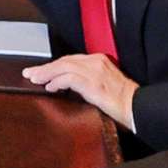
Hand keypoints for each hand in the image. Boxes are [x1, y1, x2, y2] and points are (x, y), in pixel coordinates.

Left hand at [23, 53, 138, 127]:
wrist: (137, 106)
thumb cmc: (123, 100)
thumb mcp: (104, 85)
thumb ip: (88, 81)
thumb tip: (68, 86)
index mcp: (99, 60)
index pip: (71, 60)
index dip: (54, 65)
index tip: (41, 71)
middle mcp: (96, 62)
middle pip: (64, 61)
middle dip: (45, 67)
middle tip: (30, 73)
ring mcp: (95, 71)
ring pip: (63, 67)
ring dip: (46, 73)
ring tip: (35, 79)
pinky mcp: (93, 83)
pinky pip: (69, 78)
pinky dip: (57, 81)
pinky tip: (50, 87)